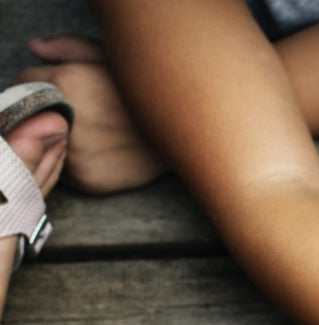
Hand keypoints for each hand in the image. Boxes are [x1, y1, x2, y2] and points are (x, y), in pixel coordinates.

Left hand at [15, 35, 166, 192]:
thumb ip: (70, 47)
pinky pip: (67, 169)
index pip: (26, 81)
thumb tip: (37, 50)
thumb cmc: (150, 91)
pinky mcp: (88, 180)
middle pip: (35, 114)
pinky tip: (105, 152)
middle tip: (87, 110)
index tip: (68, 86)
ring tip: (98, 132)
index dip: (46, 82)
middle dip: (53, 110)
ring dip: (63, 138)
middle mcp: (68, 122)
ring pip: (48, 143)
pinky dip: (79, 161)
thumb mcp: (113, 57)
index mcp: (67, 84)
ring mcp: (77, 155)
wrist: (190, 133)